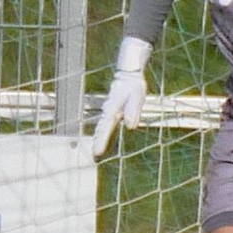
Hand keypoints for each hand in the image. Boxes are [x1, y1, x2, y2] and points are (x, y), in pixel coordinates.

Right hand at [91, 37, 151, 155]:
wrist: (128, 76)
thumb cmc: (134, 86)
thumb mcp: (137, 97)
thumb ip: (134, 111)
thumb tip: (131, 126)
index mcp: (113, 109)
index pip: (106, 128)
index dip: (102, 140)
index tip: (98, 151)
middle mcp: (108, 111)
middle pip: (100, 129)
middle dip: (97, 142)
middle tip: (95, 155)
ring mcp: (108, 111)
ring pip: (101, 127)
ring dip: (98, 138)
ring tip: (95, 151)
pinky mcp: (111, 112)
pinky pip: (104, 124)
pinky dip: (100, 133)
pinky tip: (99, 139)